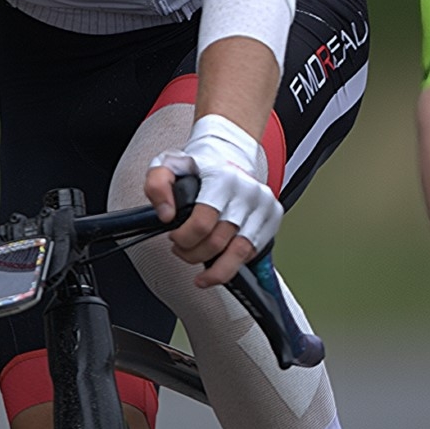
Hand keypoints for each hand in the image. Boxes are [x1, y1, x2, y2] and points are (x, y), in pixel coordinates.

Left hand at [146, 114, 281, 287]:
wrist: (230, 151)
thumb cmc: (200, 164)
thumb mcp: (169, 165)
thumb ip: (157, 186)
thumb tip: (165, 214)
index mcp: (222, 179)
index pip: (202, 224)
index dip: (183, 238)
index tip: (174, 237)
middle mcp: (246, 192)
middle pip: (218, 242)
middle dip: (193, 253)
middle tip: (183, 249)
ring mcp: (262, 206)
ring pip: (240, 253)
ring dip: (217, 270)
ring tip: (203, 277)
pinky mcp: (272, 216)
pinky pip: (253, 251)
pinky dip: (235, 263)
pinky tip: (220, 264)